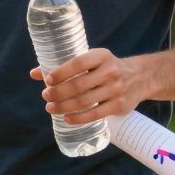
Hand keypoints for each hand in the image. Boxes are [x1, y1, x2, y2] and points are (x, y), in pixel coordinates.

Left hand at [29, 48, 147, 124]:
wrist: (140, 77)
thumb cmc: (106, 68)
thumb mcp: (92, 60)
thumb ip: (65, 66)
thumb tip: (34, 73)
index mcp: (102, 56)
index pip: (78, 63)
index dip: (61, 73)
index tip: (47, 80)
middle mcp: (110, 71)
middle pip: (78, 85)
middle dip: (58, 93)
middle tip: (45, 96)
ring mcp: (116, 90)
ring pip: (84, 101)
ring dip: (64, 106)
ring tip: (50, 107)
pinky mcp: (119, 106)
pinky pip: (95, 114)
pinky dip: (78, 118)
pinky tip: (66, 118)